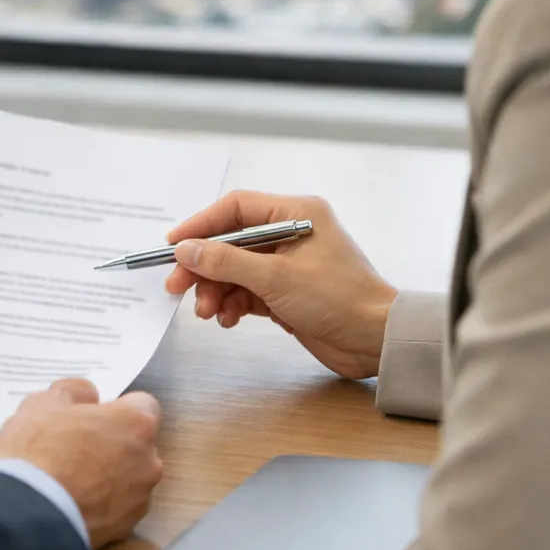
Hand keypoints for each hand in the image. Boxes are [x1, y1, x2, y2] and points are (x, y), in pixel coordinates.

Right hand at [0, 379, 162, 549]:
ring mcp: (139, 499)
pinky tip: (71, 502)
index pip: (142, 406)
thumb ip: (74, 391)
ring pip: (128, 479)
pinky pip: (116, 509)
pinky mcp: (124, 529)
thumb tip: (87, 395)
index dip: (116, 408)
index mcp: (136, 423)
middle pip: (136, 444)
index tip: (93, 416)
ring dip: (108, 476)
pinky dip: (100, 505)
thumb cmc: (37, 452)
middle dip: (113, 443)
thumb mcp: (43, 403)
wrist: (27, 515)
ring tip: (68, 479)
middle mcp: (148, 461)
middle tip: (75, 447)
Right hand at [164, 192, 397, 379]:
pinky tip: (227, 319)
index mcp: (296, 213)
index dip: (201, 225)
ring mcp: (288, 264)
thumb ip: (225, 261)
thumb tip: (185, 249)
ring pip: (235, 270)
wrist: (377, 342)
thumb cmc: (339, 299)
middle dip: (203, 266)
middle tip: (177, 285)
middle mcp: (291, 233)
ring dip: (215, 290)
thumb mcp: (275, 278)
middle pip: (230, 242)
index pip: (235, 208)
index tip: (173, 245)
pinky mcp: (286, 292)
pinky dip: (232, 304)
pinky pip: (246, 291)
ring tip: (207, 312)